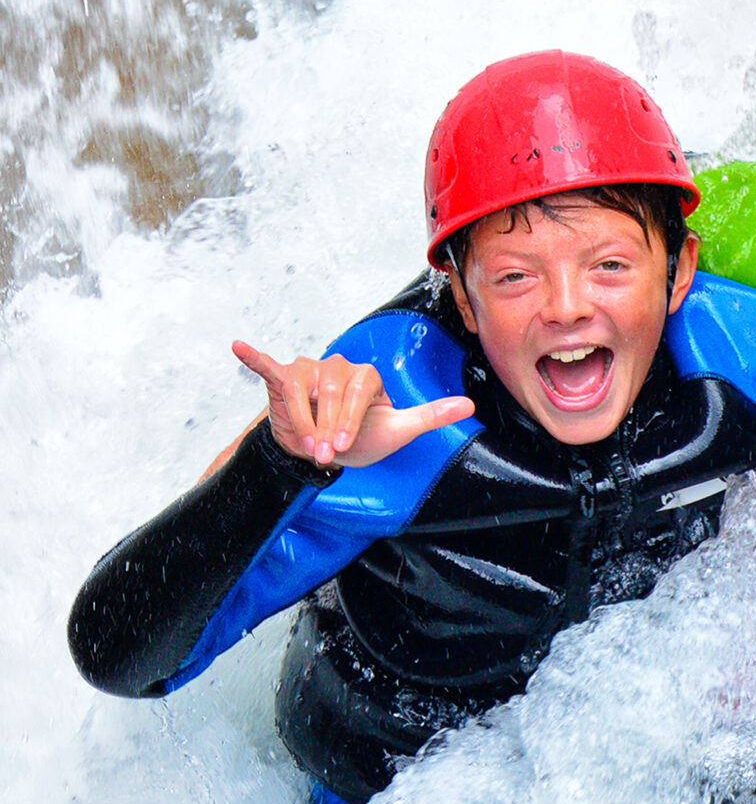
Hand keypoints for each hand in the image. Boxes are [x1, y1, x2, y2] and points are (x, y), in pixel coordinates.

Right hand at [232, 342, 472, 473]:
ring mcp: (308, 369)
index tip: (341, 447)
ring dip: (300, 421)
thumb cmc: (362, 438)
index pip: (356, 394)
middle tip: (324, 454)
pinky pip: (267, 366)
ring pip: (300, 391)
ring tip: (304, 445)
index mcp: (364, 376)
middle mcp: (336, 366)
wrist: (328, 451)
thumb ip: (430, 416)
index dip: (347, 421)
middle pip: (329, 394)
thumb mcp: (398, 430)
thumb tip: (469, 405)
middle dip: (326, 428)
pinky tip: (238, 348)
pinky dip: (254, 358)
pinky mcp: (282, 377)